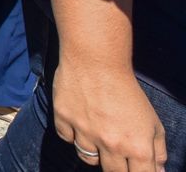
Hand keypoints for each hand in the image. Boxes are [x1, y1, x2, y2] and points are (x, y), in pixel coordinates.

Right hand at [51, 62, 166, 169]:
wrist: (97, 62)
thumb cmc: (128, 91)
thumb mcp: (153, 121)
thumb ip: (157, 150)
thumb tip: (158, 171)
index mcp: (137, 147)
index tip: (135, 166)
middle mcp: (110, 145)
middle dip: (118, 167)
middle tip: (117, 153)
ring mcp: (85, 133)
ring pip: (87, 159)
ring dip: (94, 153)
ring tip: (98, 137)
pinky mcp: (64, 119)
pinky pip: (67, 138)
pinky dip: (73, 134)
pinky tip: (80, 123)